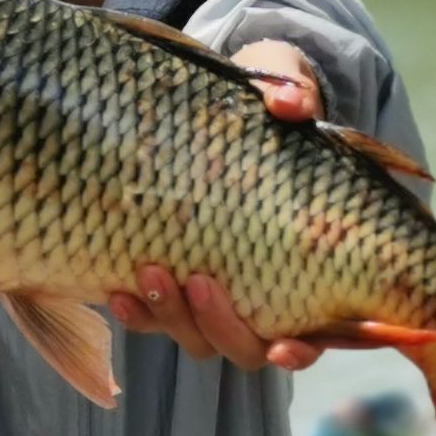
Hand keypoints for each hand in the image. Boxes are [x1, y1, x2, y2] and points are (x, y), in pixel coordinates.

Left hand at [107, 39, 328, 370]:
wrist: (219, 110)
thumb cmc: (271, 106)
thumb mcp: (285, 87)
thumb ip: (293, 93)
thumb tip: (290, 103)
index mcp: (313, 266)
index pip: (320, 331)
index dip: (304, 349)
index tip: (284, 344)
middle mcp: (266, 295)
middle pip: (248, 347)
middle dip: (223, 326)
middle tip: (201, 281)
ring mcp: (218, 294)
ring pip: (198, 339)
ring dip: (173, 318)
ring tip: (148, 272)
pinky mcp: (175, 283)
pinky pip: (155, 319)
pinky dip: (138, 314)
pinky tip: (116, 290)